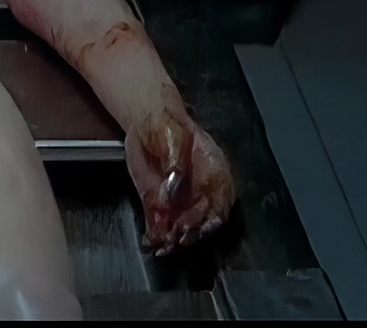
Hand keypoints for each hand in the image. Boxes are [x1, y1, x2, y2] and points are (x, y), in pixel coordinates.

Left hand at [124, 106, 235, 255]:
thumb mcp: (171, 137)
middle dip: (189, 235)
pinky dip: (160, 233)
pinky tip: (150, 241)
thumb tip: (170, 193)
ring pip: (189, 227)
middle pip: (205, 222)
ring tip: (161, 247)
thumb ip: (174, 165)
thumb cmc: (165, 125)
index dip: (201, 221)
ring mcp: (186, 198)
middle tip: (171, 242)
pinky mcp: (165, 202)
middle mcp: (204, 190)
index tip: (183, 228)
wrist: (149, 119)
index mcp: (213, 172)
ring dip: (176, 240)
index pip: (216, 205)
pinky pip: (167, 223)